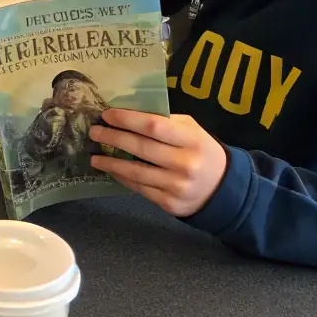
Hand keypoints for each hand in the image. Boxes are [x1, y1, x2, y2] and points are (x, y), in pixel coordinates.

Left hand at [89, 109, 227, 216]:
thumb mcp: (192, 131)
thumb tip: (128, 113)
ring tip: (95, 156)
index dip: (128, 119)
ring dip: (111, 163)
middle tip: (94, 132)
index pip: (154, 126)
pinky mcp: (169, 204)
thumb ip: (166, 122)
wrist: (222, 189)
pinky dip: (122, 178)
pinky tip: (111, 170)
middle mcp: (185, 164)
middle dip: (113, 138)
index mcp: (192, 140)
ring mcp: (177, 186)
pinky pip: (139, 189)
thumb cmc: (201, 151)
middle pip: (141, 148)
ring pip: (136, 172)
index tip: (108, 115)